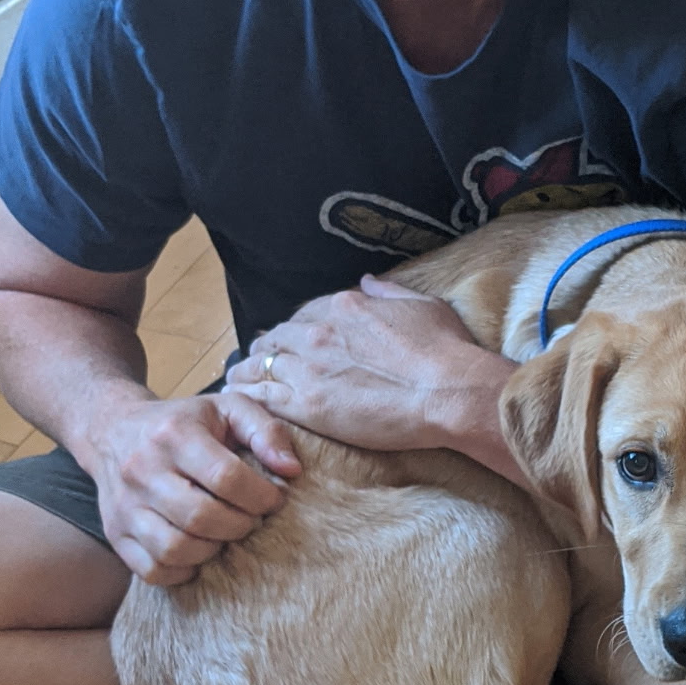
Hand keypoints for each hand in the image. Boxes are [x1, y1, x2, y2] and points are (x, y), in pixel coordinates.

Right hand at [88, 391, 300, 586]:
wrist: (112, 429)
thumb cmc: (182, 422)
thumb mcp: (227, 408)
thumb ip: (266, 431)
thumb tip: (292, 471)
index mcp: (174, 435)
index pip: (226, 477)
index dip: (261, 497)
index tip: (274, 500)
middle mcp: (142, 470)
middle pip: (201, 517)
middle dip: (240, 526)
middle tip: (251, 520)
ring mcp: (124, 505)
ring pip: (174, 548)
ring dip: (212, 550)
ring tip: (224, 534)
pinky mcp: (115, 533)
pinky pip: (151, 570)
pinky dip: (182, 570)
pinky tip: (198, 551)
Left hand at [231, 276, 510, 453]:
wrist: (449, 390)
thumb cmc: (446, 350)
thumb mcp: (422, 304)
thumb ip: (388, 291)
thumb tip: (368, 281)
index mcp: (346, 306)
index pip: (305, 314)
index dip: (294, 328)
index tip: (289, 338)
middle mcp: (321, 332)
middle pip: (278, 338)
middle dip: (266, 348)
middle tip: (257, 359)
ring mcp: (311, 368)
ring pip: (263, 365)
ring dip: (248, 371)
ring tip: (237, 379)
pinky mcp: (308, 404)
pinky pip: (263, 396)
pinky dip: (246, 396)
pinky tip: (236, 399)